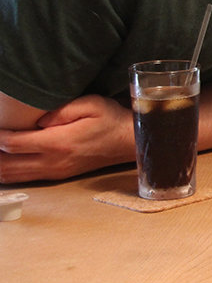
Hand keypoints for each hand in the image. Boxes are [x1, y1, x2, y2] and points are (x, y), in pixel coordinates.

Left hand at [0, 95, 134, 182]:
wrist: (128, 142)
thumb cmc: (111, 119)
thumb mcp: (92, 104)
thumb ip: (63, 109)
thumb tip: (38, 120)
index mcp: (58, 143)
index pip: (13, 144)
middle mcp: (52, 162)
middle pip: (6, 164)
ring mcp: (54, 172)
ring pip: (12, 175)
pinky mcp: (57, 175)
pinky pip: (23, 178)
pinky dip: (7, 172)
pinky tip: (4, 161)